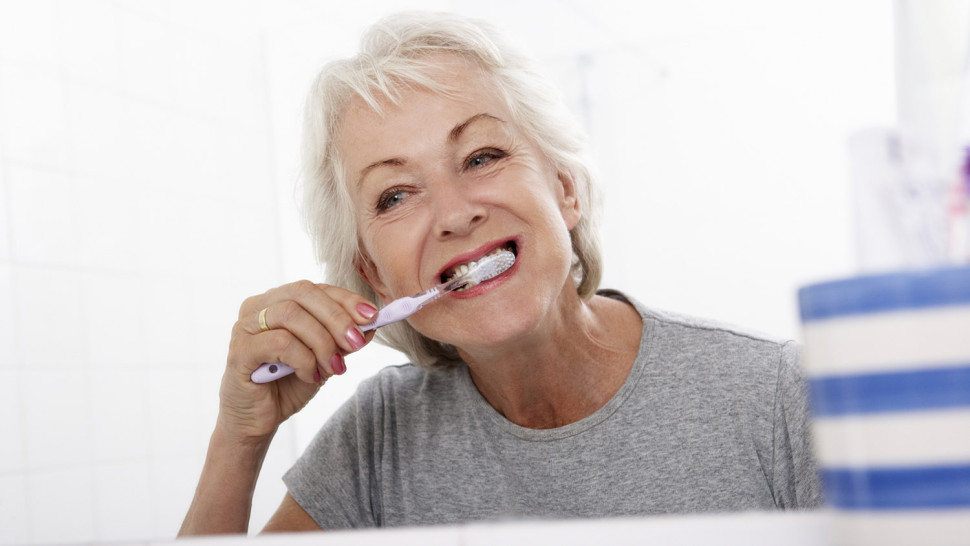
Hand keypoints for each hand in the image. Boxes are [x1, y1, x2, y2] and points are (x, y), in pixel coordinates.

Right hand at [217, 281, 377, 442]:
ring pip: (291, 315)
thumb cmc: (288, 384)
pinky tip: (310, 376)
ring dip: (322, 342)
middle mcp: (258, 307)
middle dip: (337, 317)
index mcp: (277, 301)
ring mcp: (245, 327)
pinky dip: (304, 360)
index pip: (316, 288)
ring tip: (333, 367)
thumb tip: (371, 323)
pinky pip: (279, 343)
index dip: (346, 299)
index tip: (372, 315)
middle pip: (302, 293)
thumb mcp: (324, 358)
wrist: (258, 420)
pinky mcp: (240, 351)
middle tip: (357, 342)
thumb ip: (343, 339)